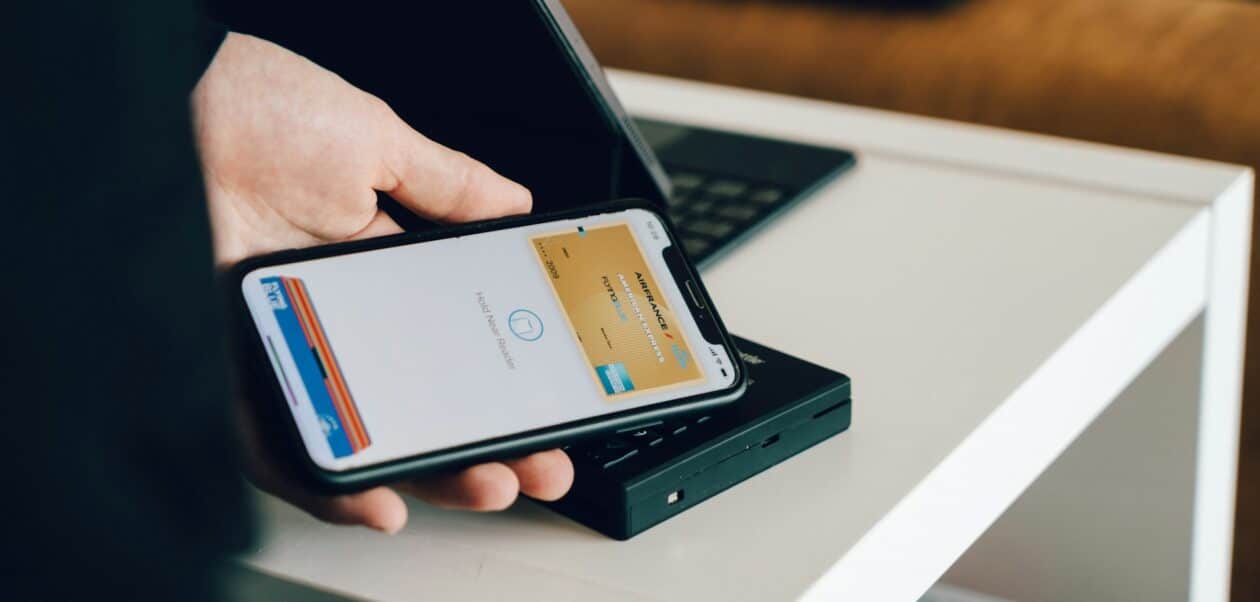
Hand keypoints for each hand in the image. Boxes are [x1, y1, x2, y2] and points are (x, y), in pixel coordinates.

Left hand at [193, 32, 571, 531]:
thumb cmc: (263, 112)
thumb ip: (449, 183)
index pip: (455, 345)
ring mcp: (293, 347)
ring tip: (483, 484)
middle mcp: (339, 319)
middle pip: (420, 403)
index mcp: (378, 272)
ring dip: (427, 471)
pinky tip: (375, 499)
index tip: (553, 404)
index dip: (505, 381)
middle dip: (486, 443)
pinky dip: (326, 481)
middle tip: (536, 463)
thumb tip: (513, 207)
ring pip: (364, 434)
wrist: (176, 100)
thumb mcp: (379, 144)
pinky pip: (281, 443)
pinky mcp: (244, 366)